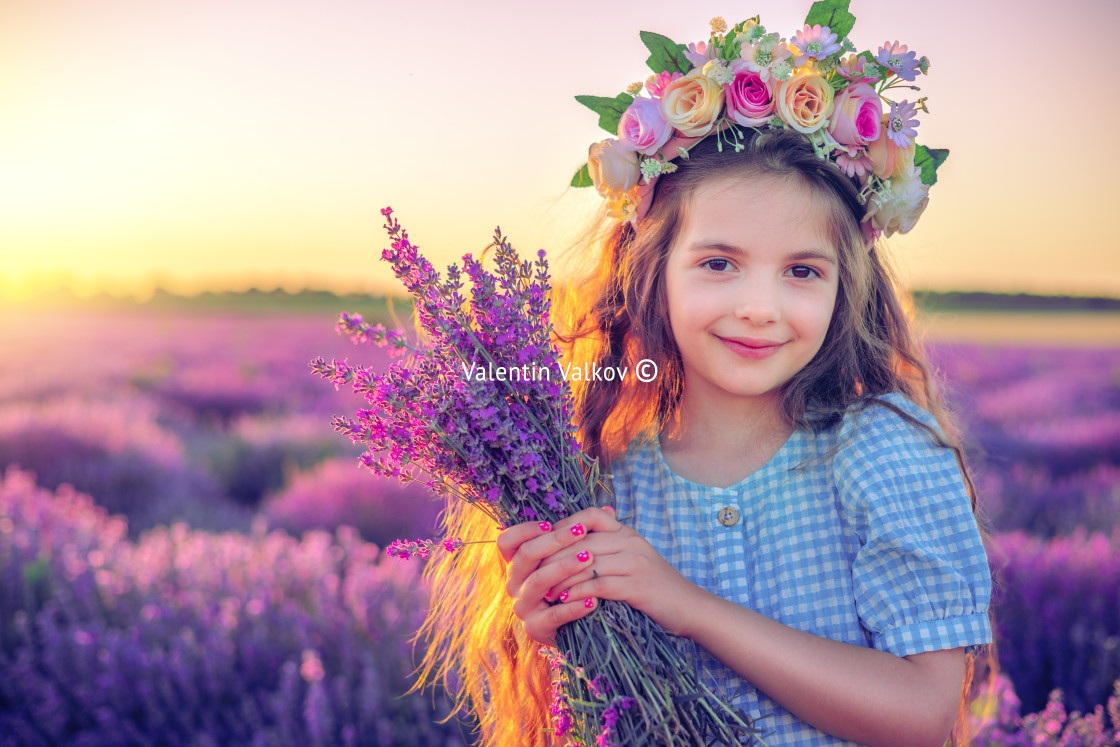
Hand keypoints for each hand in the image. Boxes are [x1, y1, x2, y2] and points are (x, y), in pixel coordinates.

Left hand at [496, 506, 703, 646]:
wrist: (690, 608)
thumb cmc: (654, 587)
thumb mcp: (632, 560)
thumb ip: (607, 548)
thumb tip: (575, 542)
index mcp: (627, 533)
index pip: (590, 515)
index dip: (563, 527)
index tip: (543, 544)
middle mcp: (631, 541)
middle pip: (581, 540)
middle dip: (553, 556)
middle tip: (534, 572)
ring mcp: (636, 562)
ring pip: (587, 562)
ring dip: (561, 577)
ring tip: (545, 590)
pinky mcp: (638, 586)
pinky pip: (600, 584)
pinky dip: (579, 593)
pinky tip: (565, 602)